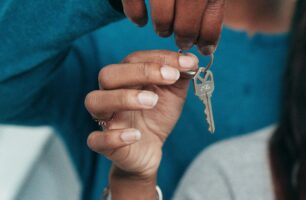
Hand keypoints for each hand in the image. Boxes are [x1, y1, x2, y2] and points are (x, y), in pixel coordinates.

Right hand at [85, 50, 197, 179]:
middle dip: (140, 71)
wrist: (151, 149)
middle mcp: (110, 94)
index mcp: (125, 78)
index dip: (159, 58)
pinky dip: (115, 137)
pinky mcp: (104, 144)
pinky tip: (136, 135)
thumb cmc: (157, 116)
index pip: (133, 59)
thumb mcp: (173, 93)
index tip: (186, 64)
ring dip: (124, 98)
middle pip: (108, 74)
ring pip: (96, 101)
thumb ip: (180, 76)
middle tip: (170, 77)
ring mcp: (105, 119)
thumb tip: (191, 59)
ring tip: (152, 101)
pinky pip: (96, 139)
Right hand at [120, 0, 224, 54]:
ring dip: (163, 28)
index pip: (211, 14)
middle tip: (183, 42)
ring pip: (162, 17)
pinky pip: (133, 3)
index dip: (209, 38)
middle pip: (187, 21)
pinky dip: (136, 15)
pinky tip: (141, 21)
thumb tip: (207, 47)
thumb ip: (210, 5)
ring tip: (164, 30)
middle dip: (185, 37)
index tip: (205, 49)